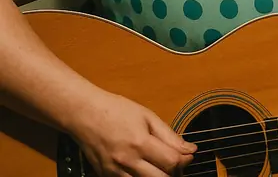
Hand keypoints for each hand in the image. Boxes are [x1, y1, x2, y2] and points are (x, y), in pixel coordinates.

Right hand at [68, 89, 196, 175]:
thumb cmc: (117, 110)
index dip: (185, 160)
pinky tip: (144, 168)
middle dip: (174, 173)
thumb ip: (170, 136)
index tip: (188, 154)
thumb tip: (190, 149)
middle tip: (176, 164)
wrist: (84, 114)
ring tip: (160, 166)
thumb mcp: (148, 117)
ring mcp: (114, 171)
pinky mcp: (106, 175)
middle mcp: (127, 161)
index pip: (171, 162)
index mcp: (140, 143)